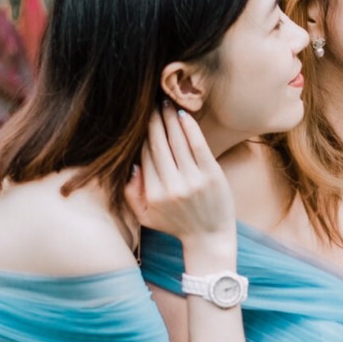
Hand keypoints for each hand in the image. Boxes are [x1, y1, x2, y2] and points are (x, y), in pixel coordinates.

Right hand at [124, 105, 236, 243]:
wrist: (210, 238)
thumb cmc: (176, 225)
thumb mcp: (145, 216)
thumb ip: (130, 193)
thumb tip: (131, 164)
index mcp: (153, 194)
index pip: (144, 155)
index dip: (142, 134)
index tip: (139, 118)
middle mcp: (171, 187)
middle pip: (158, 144)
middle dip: (153, 121)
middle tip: (151, 102)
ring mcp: (193, 180)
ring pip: (176, 141)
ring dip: (169, 118)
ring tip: (165, 103)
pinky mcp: (212, 175)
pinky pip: (198, 145)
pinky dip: (189, 128)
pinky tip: (182, 114)